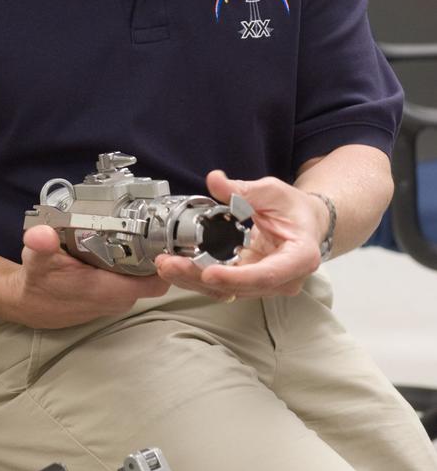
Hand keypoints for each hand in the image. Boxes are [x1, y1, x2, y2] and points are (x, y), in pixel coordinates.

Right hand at [11, 224, 169, 328]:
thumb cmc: (37, 281)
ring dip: (145, 259)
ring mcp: (116, 301)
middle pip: (155, 276)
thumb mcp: (36, 259)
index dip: (169, 264)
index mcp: (108, 290)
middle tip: (156, 225)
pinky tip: (125, 246)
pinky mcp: (112, 298)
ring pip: (145, 278)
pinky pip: (133, 281)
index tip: (169, 238)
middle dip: (159, 254)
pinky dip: (133, 266)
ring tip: (142, 231)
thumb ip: (41, 245)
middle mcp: (118, 299)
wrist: (28, 304)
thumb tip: (41, 234)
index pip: (156, 282)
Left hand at [153, 169, 327, 300]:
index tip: (208, 272)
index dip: (235, 277)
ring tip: (166, 265)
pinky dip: (197, 277)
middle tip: (171, 265)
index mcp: (299, 257)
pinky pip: (221, 285)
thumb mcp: (272, 191)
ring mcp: (264, 284)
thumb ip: (243, 189)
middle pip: (239, 287)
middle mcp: (283, 279)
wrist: (304, 222)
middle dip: (200, 277)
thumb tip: (216, 180)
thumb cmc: (294, 209)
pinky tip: (176, 267)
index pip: (266, 275)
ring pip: (226, 290)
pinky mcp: (247, 283)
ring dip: (193, 279)